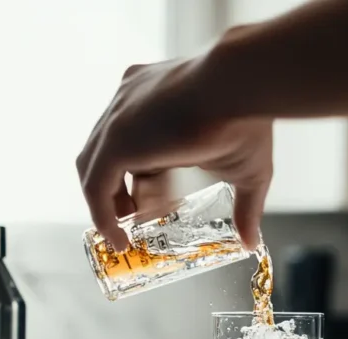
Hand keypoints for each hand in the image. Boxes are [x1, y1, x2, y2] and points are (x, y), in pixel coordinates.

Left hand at [77, 58, 272, 251]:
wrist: (242, 90)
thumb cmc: (250, 118)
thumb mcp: (246, 170)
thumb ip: (245, 205)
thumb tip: (252, 240)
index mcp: (153, 94)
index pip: (129, 137)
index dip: (135, 173)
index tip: (147, 199)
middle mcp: (128, 99)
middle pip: (105, 152)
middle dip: (116, 189)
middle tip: (134, 216)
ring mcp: (117, 117)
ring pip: (96, 169)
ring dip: (109, 205)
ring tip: (124, 232)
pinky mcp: (115, 140)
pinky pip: (95, 187)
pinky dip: (103, 216)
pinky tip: (118, 238)